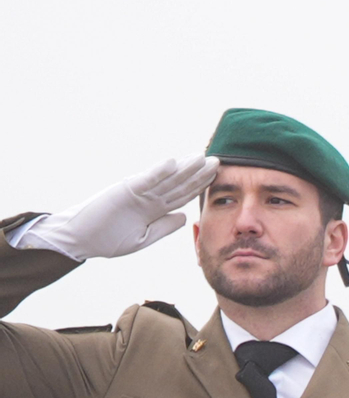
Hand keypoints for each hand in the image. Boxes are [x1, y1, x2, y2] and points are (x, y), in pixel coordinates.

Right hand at [18, 155, 217, 260]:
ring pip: (167, 178)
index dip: (200, 186)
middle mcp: (150, 197)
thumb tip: (185, 216)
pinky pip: (146, 180)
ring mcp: (138, 192)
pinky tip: (173, 163)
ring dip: (184, 168)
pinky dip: (159, 171)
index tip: (217, 177)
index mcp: (155, 209)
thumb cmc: (110, 238)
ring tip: (201, 157)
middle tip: (218, 161)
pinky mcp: (125, 190)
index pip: (183, 195)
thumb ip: (164, 226)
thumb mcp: (144, 237)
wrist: (82, 240)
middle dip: (199, 173)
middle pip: (179, 183)